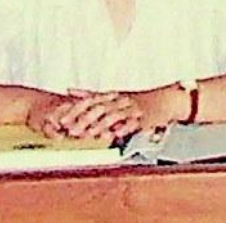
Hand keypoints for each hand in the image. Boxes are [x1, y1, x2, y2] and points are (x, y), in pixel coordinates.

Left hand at [35, 90, 152, 142]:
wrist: (164, 100)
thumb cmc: (135, 100)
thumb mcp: (111, 95)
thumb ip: (90, 94)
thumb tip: (69, 90)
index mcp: (111, 95)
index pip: (90, 101)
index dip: (75, 110)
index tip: (61, 120)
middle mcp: (120, 100)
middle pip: (100, 108)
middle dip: (84, 120)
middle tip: (71, 130)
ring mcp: (132, 109)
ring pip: (114, 116)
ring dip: (101, 126)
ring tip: (89, 134)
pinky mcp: (144, 118)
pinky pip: (133, 123)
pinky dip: (124, 128)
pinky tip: (116, 134)